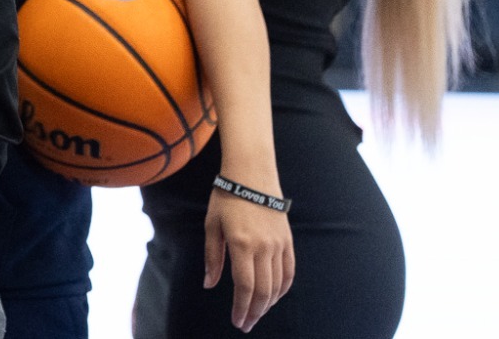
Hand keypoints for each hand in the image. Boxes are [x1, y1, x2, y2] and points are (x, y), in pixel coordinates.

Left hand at [205, 187, 294, 331]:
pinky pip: (289, 271)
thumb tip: (210, 284)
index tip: (237, 321)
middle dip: (254, 311)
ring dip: (268, 303)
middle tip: (246, 324)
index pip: (244, 286)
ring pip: (278, 284)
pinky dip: (283, 288)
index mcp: (242, 244)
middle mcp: (263, 247)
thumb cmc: (226, 197)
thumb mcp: (212, 225)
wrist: (252, 174)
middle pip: (263, 290)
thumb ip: (212, 257)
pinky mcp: (287, 241)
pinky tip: (274, 296)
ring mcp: (278, 244)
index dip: (241, 307)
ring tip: (256, 312)